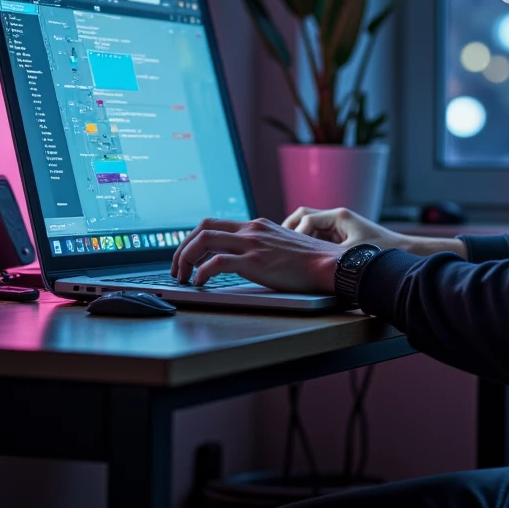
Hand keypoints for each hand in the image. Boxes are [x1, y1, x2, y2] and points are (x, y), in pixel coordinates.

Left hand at [170, 217, 339, 292]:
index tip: (187, 255)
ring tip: (182, 277)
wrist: (331, 265)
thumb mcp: (282, 246)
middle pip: (202, 228)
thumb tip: (247, 261)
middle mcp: (251, 230)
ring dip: (185, 259)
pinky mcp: (255, 262)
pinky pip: (216, 263)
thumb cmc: (312, 262)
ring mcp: (252, 245)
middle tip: (177, 268)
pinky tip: (199, 284)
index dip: (193, 238)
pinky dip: (201, 273)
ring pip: (203, 241)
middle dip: (182, 247)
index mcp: (256, 226)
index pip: (214, 223)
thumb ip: (263, 247)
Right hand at [281, 205, 407, 249]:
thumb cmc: (382, 252)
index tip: (292, 250)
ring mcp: (337, 226)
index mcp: (339, 217)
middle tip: (279, 245)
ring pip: (307, 225)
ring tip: (287, 252)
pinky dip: (306, 244)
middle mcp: (336, 218)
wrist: (405, 252)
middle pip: (303, 216)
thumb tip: (306, 260)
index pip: (307, 218)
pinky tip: (301, 257)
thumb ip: (327, 256)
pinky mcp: (339, 237)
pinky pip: (316, 236)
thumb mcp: (352, 255)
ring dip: (296, 236)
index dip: (296, 234)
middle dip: (289, 229)